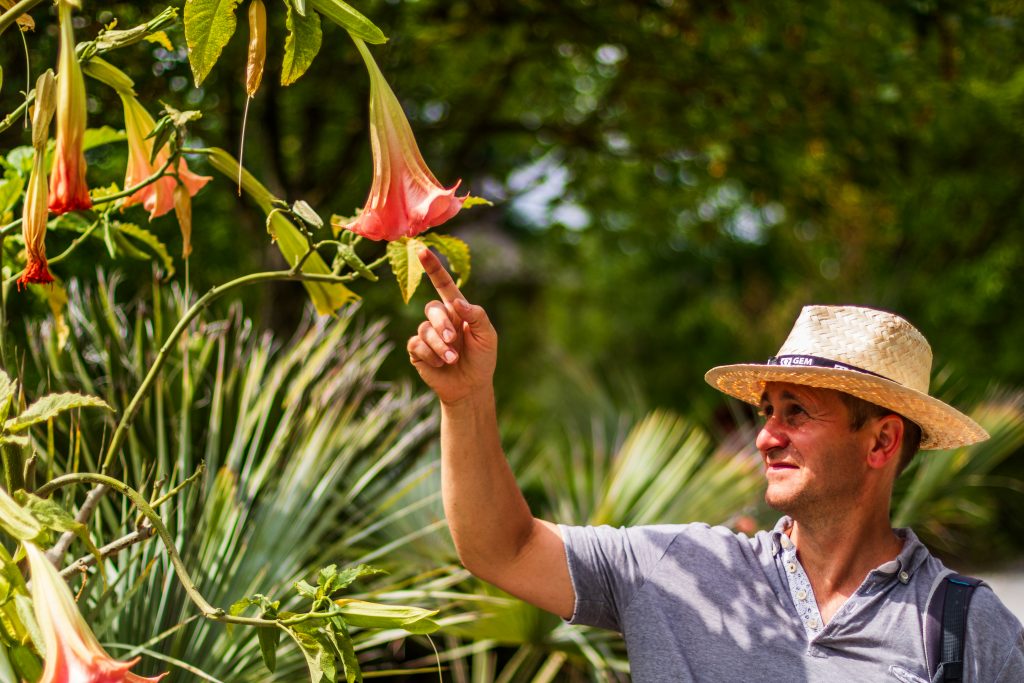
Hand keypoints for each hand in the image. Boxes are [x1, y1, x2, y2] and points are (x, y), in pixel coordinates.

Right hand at [407, 249, 496, 404]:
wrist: (471, 386)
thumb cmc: (482, 358)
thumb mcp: (487, 335)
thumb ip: (476, 315)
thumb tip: (456, 302)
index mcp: (457, 310)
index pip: (442, 284)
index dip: (433, 267)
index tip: (422, 250)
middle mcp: (440, 319)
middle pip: (432, 308)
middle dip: (442, 325)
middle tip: (453, 342)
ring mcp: (427, 334)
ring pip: (424, 329)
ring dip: (439, 345)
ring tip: (452, 359)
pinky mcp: (418, 351)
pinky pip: (416, 344)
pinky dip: (430, 355)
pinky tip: (440, 364)